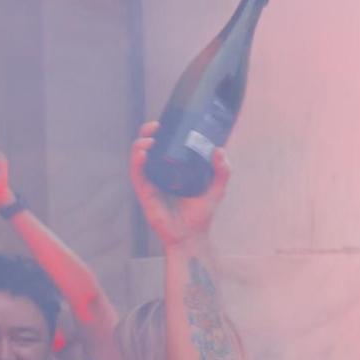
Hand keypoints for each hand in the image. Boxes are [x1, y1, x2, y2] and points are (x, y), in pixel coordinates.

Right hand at [129, 120, 229, 247]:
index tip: (166, 121)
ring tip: (149, 140)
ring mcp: (150, 182)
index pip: (163, 145)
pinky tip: (143, 154)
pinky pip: (137, 174)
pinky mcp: (144, 193)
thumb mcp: (216, 189)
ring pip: (138, 158)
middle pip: (147, 147)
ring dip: (140, 145)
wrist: (191, 238)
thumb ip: (222, 171)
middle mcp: (159, 173)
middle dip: (148, 133)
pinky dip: (137, 162)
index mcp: (173, 169)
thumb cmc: (201, 215)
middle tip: (156, 126)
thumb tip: (219, 149)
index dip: (161, 131)